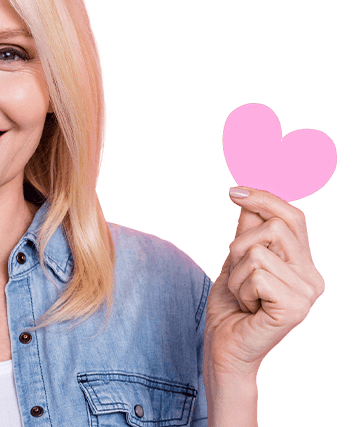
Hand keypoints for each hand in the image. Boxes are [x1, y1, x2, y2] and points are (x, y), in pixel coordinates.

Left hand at [204, 186, 324, 377]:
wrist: (224, 347)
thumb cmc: (231, 307)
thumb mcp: (236, 260)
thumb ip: (247, 231)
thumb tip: (247, 194)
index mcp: (304, 264)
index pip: (292, 217)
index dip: (264, 199)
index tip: (233, 191)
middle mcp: (313, 277)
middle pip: (273, 227)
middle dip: (239, 246)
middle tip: (237, 275)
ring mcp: (308, 293)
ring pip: (257, 251)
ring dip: (236, 274)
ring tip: (244, 296)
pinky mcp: (295, 307)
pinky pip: (256, 274)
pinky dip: (240, 289)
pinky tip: (248, 308)